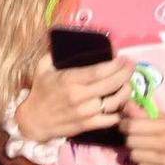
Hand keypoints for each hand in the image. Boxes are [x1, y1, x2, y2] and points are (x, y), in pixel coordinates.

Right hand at [17, 52, 134, 142]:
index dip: (115, 64)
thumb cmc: (40, 92)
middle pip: (111, 84)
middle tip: (131, 66)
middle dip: (126, 73)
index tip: (123, 58)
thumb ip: (55, 53)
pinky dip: (119, 111)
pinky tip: (121, 103)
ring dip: (125, 92)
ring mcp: (85, 113)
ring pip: (114, 102)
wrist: (33, 120)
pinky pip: (110, 119)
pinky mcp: (87, 125)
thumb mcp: (43, 68)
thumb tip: (66, 39)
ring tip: (128, 84)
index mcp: (69, 80)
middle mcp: (79, 96)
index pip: (99, 71)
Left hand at [119, 108, 164, 164]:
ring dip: (136, 151)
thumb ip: (145, 113)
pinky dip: (142, 164)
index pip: (133, 127)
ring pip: (134, 156)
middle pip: (131, 142)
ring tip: (144, 148)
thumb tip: (126, 105)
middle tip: (136, 136)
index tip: (127, 124)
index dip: (125, 124)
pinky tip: (149, 159)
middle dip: (130, 138)